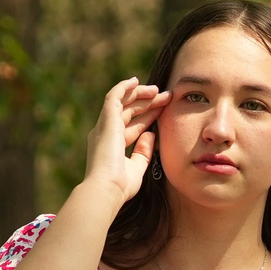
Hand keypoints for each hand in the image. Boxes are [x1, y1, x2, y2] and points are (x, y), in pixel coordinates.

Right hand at [83, 77, 170, 204]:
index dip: (148, 116)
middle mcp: (105, 133)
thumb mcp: (137, 168)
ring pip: (122, 101)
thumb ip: (143, 152)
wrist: (106, 188)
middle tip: (166, 96)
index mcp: (112, 146)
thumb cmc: (121, 185)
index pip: (132, 126)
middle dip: (148, 103)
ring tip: (157, 89)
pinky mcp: (106, 120)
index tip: (164, 110)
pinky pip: (114, 96)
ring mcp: (104, 126)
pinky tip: (136, 81)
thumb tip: (150, 134)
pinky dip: (124, 87)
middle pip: (129, 112)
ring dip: (139, 93)